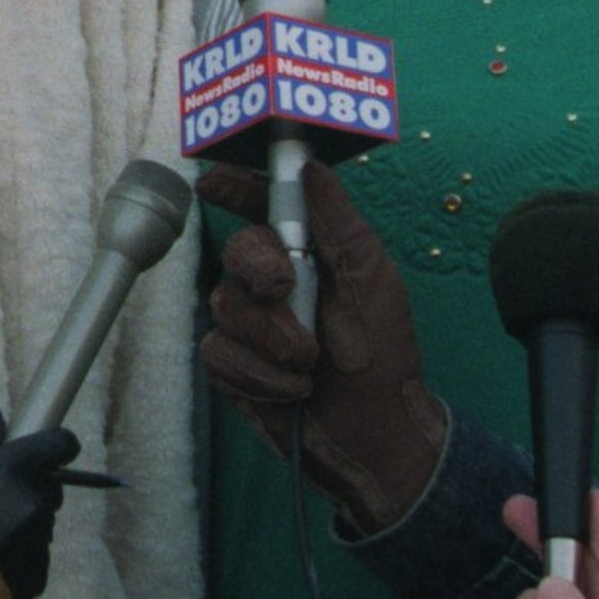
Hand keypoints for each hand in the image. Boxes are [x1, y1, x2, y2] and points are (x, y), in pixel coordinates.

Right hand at [0, 407, 80, 598]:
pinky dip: (17, 556)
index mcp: (13, 467)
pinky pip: (34, 556)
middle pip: (50, 486)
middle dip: (30, 488)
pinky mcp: (39, 573)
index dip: (57, 443)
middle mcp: (34, 500)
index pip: (59, 443)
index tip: (48, 448)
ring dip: (21, 523)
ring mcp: (40, 539)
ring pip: (40, 522)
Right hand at [196, 164, 445, 533]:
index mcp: (309, 254)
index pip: (263, 207)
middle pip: (236, 251)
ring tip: (309, 362)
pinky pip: (219, 353)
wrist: (376, 432)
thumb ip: (340, 221)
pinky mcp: (234, 368)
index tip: (214, 181)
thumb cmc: (384, 355)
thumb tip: (310, 166)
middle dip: (258, 268)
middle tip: (286, 288)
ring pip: (224, 305)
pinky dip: (259, 373)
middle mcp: (274, 285)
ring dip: (271, 335)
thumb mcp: (373, 279)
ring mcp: (251, 326)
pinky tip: (292, 389)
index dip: (235, 188)